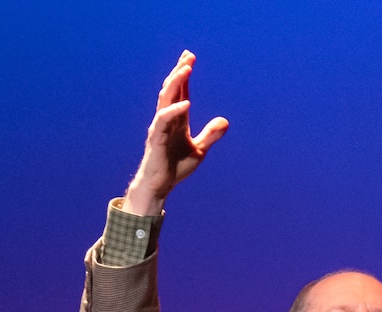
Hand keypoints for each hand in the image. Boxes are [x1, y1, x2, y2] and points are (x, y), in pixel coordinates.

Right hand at [123, 51, 228, 215]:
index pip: (180, 91)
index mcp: (177, 119)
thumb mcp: (199, 150)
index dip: (184, 75)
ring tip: (186, 70)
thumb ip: (211, 135)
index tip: (190, 58)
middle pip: (171, 89)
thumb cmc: (176, 165)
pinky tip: (186, 103)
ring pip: (166, 99)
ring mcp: (160, 126)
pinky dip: (175, 111)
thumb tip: (225, 121)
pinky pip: (164, 120)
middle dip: (179, 72)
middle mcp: (167, 118)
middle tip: (189, 57)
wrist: (161, 184)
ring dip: (175, 83)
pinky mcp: (156, 138)